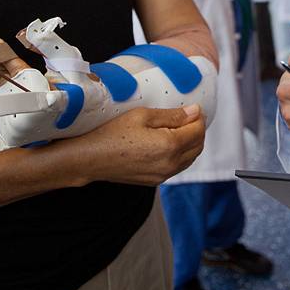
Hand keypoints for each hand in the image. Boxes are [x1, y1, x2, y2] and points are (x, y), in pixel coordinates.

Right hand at [81, 105, 205, 185]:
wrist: (91, 159)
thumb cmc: (112, 133)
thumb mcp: (142, 116)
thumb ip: (172, 115)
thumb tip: (194, 112)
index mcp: (169, 146)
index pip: (197, 131)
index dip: (198, 117)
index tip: (194, 108)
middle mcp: (170, 164)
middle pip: (198, 146)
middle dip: (197, 130)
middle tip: (189, 116)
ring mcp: (163, 175)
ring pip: (190, 159)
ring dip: (191, 143)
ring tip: (180, 128)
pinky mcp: (155, 181)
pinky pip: (178, 167)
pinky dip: (181, 155)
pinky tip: (170, 143)